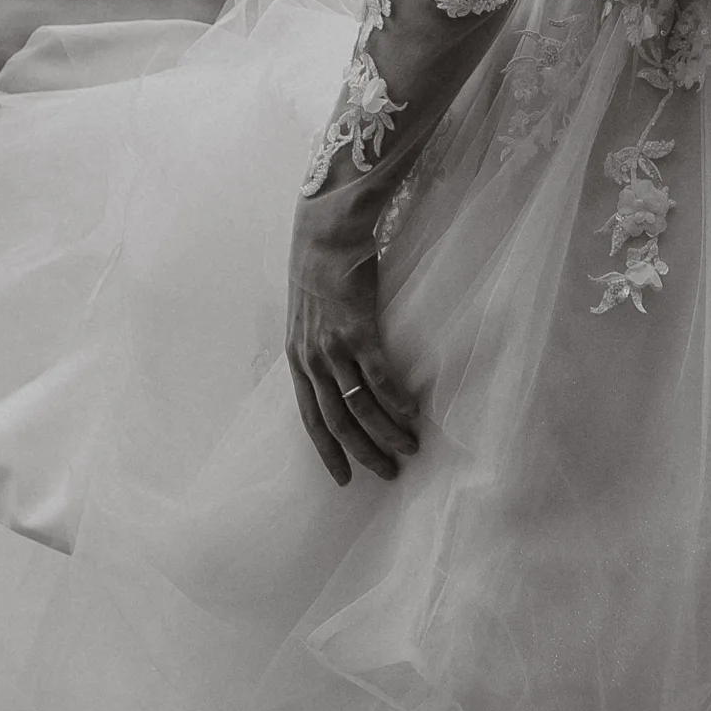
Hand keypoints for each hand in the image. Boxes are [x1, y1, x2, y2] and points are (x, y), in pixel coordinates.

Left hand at [287, 207, 418, 484]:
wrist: (325, 230)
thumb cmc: (321, 269)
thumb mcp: (307, 316)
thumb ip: (318, 346)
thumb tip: (335, 372)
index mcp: (298, 359)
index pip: (309, 419)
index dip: (327, 452)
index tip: (344, 480)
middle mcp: (312, 359)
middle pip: (337, 421)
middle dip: (364, 453)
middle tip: (390, 474)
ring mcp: (333, 345)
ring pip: (360, 405)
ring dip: (387, 433)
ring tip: (410, 448)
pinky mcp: (357, 327)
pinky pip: (378, 374)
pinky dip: (396, 400)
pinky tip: (412, 414)